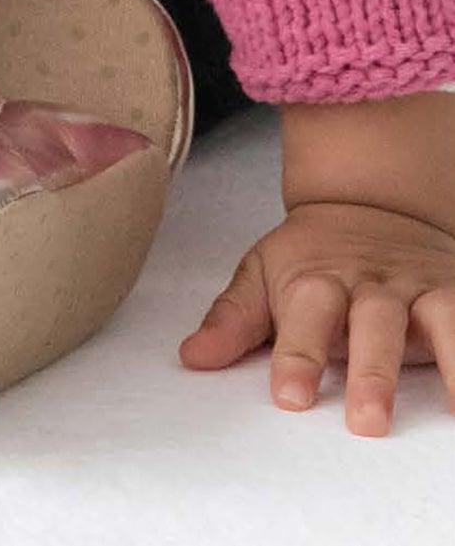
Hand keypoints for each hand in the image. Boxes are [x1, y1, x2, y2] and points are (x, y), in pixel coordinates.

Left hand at [178, 200, 454, 432]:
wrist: (368, 199)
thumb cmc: (310, 254)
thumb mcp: (263, 274)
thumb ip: (233, 319)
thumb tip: (193, 357)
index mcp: (316, 279)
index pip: (304, 317)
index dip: (296, 355)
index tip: (289, 397)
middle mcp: (370, 283)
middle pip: (373, 323)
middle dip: (372, 371)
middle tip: (366, 421)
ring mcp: (416, 287)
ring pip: (437, 318)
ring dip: (449, 361)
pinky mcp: (453, 291)